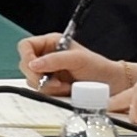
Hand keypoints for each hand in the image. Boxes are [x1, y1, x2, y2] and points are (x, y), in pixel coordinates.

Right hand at [20, 37, 136, 120]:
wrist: (110, 84)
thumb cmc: (98, 67)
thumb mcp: (77, 59)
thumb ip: (55, 60)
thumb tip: (34, 64)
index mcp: (50, 44)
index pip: (26, 46)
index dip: (27, 56)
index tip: (35, 67)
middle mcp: (46, 57)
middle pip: (26, 65)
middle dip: (39, 76)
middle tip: (55, 82)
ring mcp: (47, 72)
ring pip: (31, 80)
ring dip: (46, 86)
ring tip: (65, 86)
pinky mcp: (50, 86)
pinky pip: (40, 91)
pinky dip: (51, 92)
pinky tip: (65, 90)